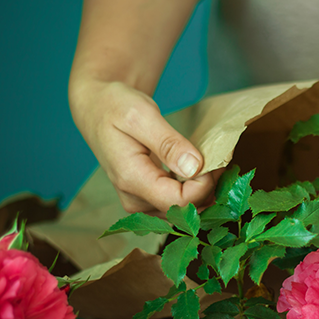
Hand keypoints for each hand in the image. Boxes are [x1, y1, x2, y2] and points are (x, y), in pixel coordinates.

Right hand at [70, 80, 218, 212]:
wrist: (97, 108)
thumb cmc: (116, 106)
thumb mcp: (141, 115)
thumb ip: (167, 142)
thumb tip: (193, 167)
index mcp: (131, 179)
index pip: (178, 201)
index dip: (204, 186)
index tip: (216, 162)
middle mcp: (134, 198)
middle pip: (182, 211)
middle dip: (207, 190)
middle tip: (221, 162)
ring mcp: (139, 202)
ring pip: (182, 212)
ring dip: (203, 193)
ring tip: (213, 166)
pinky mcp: (146, 199)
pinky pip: (176, 205)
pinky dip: (193, 192)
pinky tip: (201, 173)